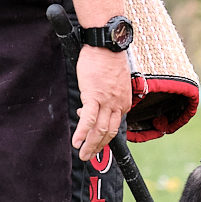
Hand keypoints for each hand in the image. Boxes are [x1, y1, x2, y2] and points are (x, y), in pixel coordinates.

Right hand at [73, 46, 131, 161]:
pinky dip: (83, 132)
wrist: (106, 46)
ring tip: (83, 155)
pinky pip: (90, 119)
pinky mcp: (94, 96)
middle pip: (110, 132)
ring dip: (91, 145)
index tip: (93, 137)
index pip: (114, 125)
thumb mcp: (113, 82)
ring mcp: (107, 101)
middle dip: (99, 147)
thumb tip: (92, 104)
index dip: (102, 133)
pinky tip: (76, 141)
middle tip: (89, 156)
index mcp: (124, 102)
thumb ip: (107, 96)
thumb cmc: (107, 60)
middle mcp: (118, 104)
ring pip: (101, 129)